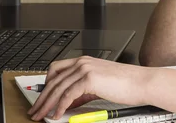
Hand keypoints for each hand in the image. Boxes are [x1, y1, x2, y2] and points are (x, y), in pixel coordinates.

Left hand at [28, 56, 152, 120]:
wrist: (140, 82)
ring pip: (58, 88)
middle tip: (35, 111)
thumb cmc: (125, 84)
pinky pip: (68, 95)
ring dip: (47, 104)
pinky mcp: (89, 78)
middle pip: (53, 80)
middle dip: (42, 97)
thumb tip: (67, 102)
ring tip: (41, 116)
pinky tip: (57, 114)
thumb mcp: (98, 85)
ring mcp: (85, 68)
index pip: (56, 69)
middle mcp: (83, 62)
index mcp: (84, 61)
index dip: (45, 85)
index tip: (41, 98)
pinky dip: (60, 106)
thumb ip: (81, 91)